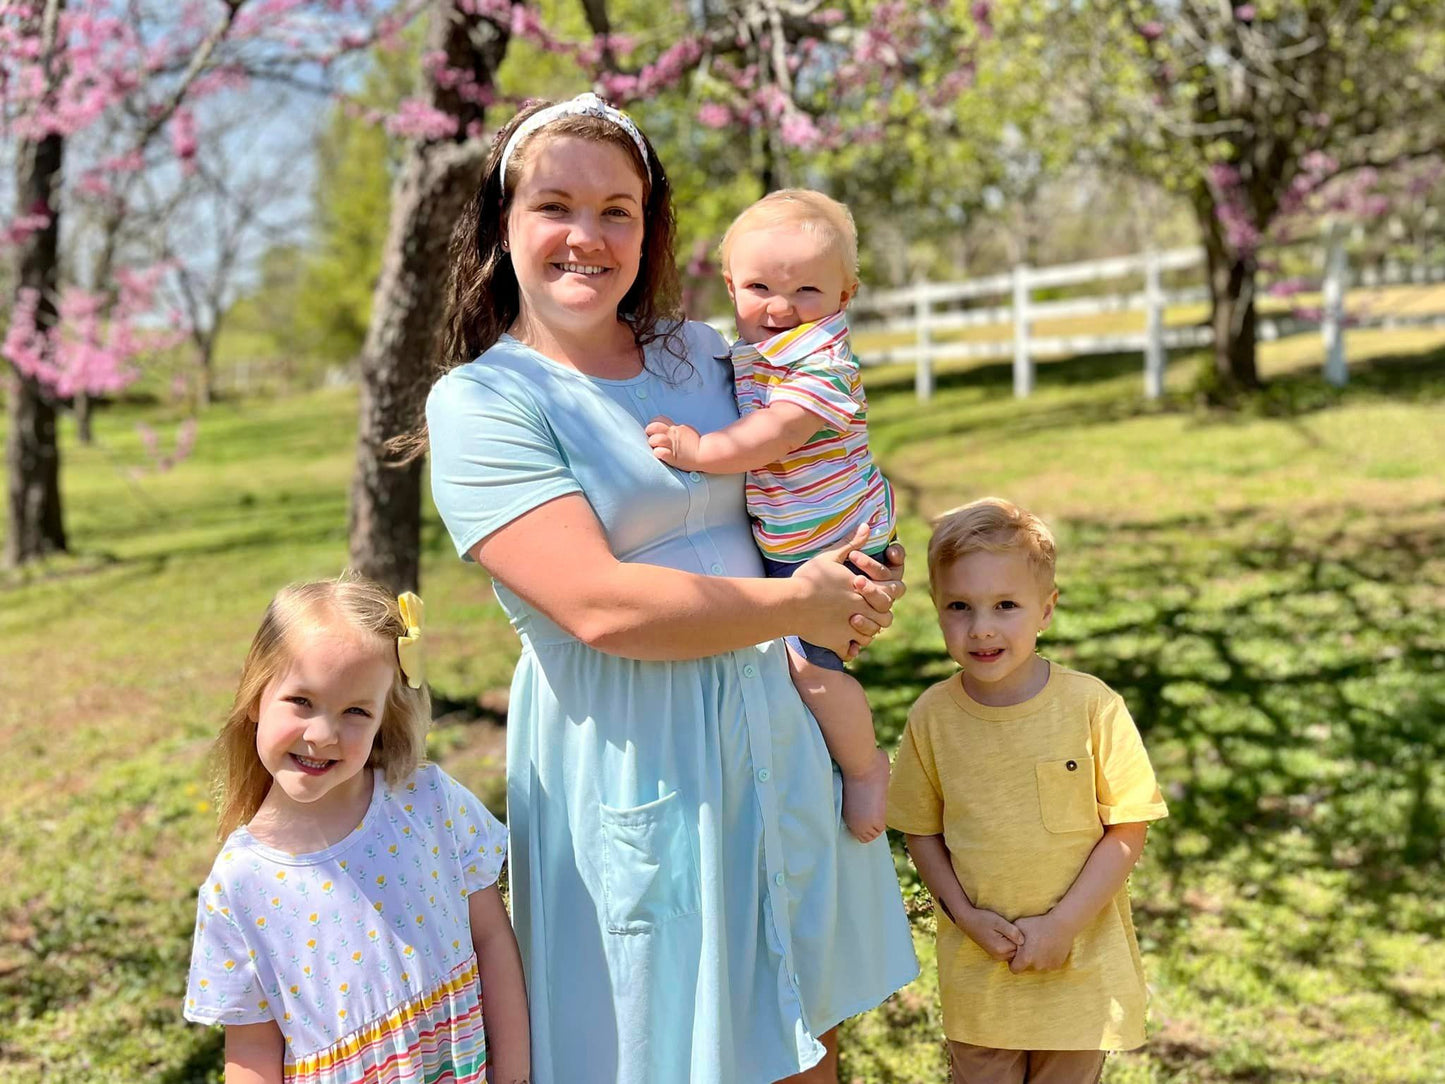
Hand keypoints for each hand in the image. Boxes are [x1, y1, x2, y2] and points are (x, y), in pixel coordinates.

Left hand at [645, 415, 701, 470]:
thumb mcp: (684, 430)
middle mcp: (672, 435)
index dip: (653, 424)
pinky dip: (658, 453)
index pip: (658, 419)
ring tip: (657, 447)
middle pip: (653, 427)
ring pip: (655, 439)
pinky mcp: (672, 457)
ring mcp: (672, 445)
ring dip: (653, 443)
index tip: (655, 431)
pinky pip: (660, 453)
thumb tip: (667, 426)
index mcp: (674, 428)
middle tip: (653, 439)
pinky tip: (661, 454)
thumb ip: (674, 428)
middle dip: (649, 432)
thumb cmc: (693, 444)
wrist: (704, 454)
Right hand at [791, 524, 899, 658]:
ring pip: (871, 636)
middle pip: (885, 618)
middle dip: (878, 615)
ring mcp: (851, 628)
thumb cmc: (809, 578)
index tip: (869, 592)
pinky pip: (850, 651)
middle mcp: (861, 610)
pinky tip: (844, 645)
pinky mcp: (837, 642)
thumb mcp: (830, 557)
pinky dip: (850, 650)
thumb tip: (868, 526)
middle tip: (864, 611)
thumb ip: (852, 543)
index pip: (889, 595)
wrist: (790, 602)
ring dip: (866, 632)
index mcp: (863, 589)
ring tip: (855, 626)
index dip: (884, 594)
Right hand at [958, 905, 1024, 962]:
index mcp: (1001, 949)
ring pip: (1013, 952)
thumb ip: (1013, 932)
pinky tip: (1003, 934)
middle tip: (1012, 929)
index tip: (1016, 928)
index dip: (1021, 937)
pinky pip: (1007, 952)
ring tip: (1007, 931)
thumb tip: (1023, 941)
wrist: (967, 920)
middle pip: (1018, 952)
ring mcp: (996, 956)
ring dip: (1013, 943)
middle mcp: (999, 956)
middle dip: (1018, 942)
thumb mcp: (999, 922)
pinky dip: (1008, 944)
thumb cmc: (983, 919)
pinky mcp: (994, 953)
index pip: (1021, 948)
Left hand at [1009, 912, 1074, 972]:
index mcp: (1026, 958)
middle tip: (1029, 947)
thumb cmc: (1038, 924)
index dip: (1013, 962)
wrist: (1062, 925)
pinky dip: (1046, 959)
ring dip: (1036, 960)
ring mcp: (1048, 966)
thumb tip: (1003, 942)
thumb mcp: (1019, 925)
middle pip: (1026, 968)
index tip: (1016, 954)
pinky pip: (1047, 965)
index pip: (1014, 969)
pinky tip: (1048, 947)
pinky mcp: (1057, 965)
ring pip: (1037, 967)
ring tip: (1039, 945)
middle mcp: (1037, 966)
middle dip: (1025, 960)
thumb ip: (1010, 936)